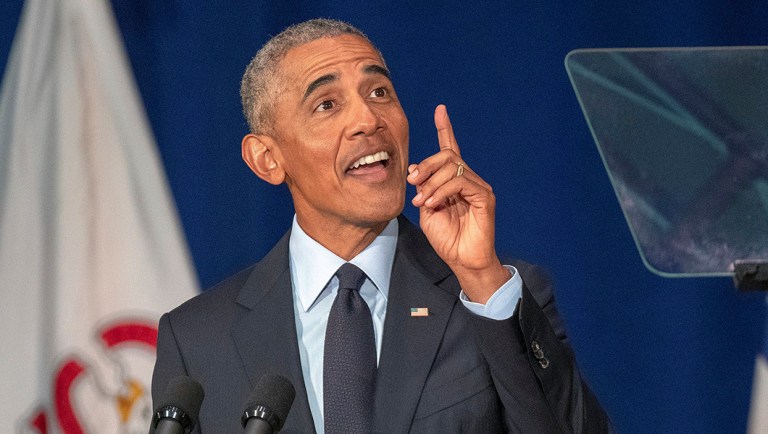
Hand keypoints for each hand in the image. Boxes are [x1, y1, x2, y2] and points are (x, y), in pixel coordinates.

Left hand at [407, 105, 509, 302]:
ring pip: (452, 167)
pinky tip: (433, 204)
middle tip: (412, 183)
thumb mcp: (426, 210)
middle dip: (425, 166)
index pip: (450, 148)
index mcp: (453, 180)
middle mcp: (467, 179)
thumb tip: (415, 169)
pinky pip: (460, 182)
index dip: (445, 128)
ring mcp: (478, 186)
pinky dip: (442, 191)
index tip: (440, 110)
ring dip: (431, 183)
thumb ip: (422, 188)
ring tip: (422, 202)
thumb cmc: (446, 238)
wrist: (463, 260)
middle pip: (446, 155)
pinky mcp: (485, 196)